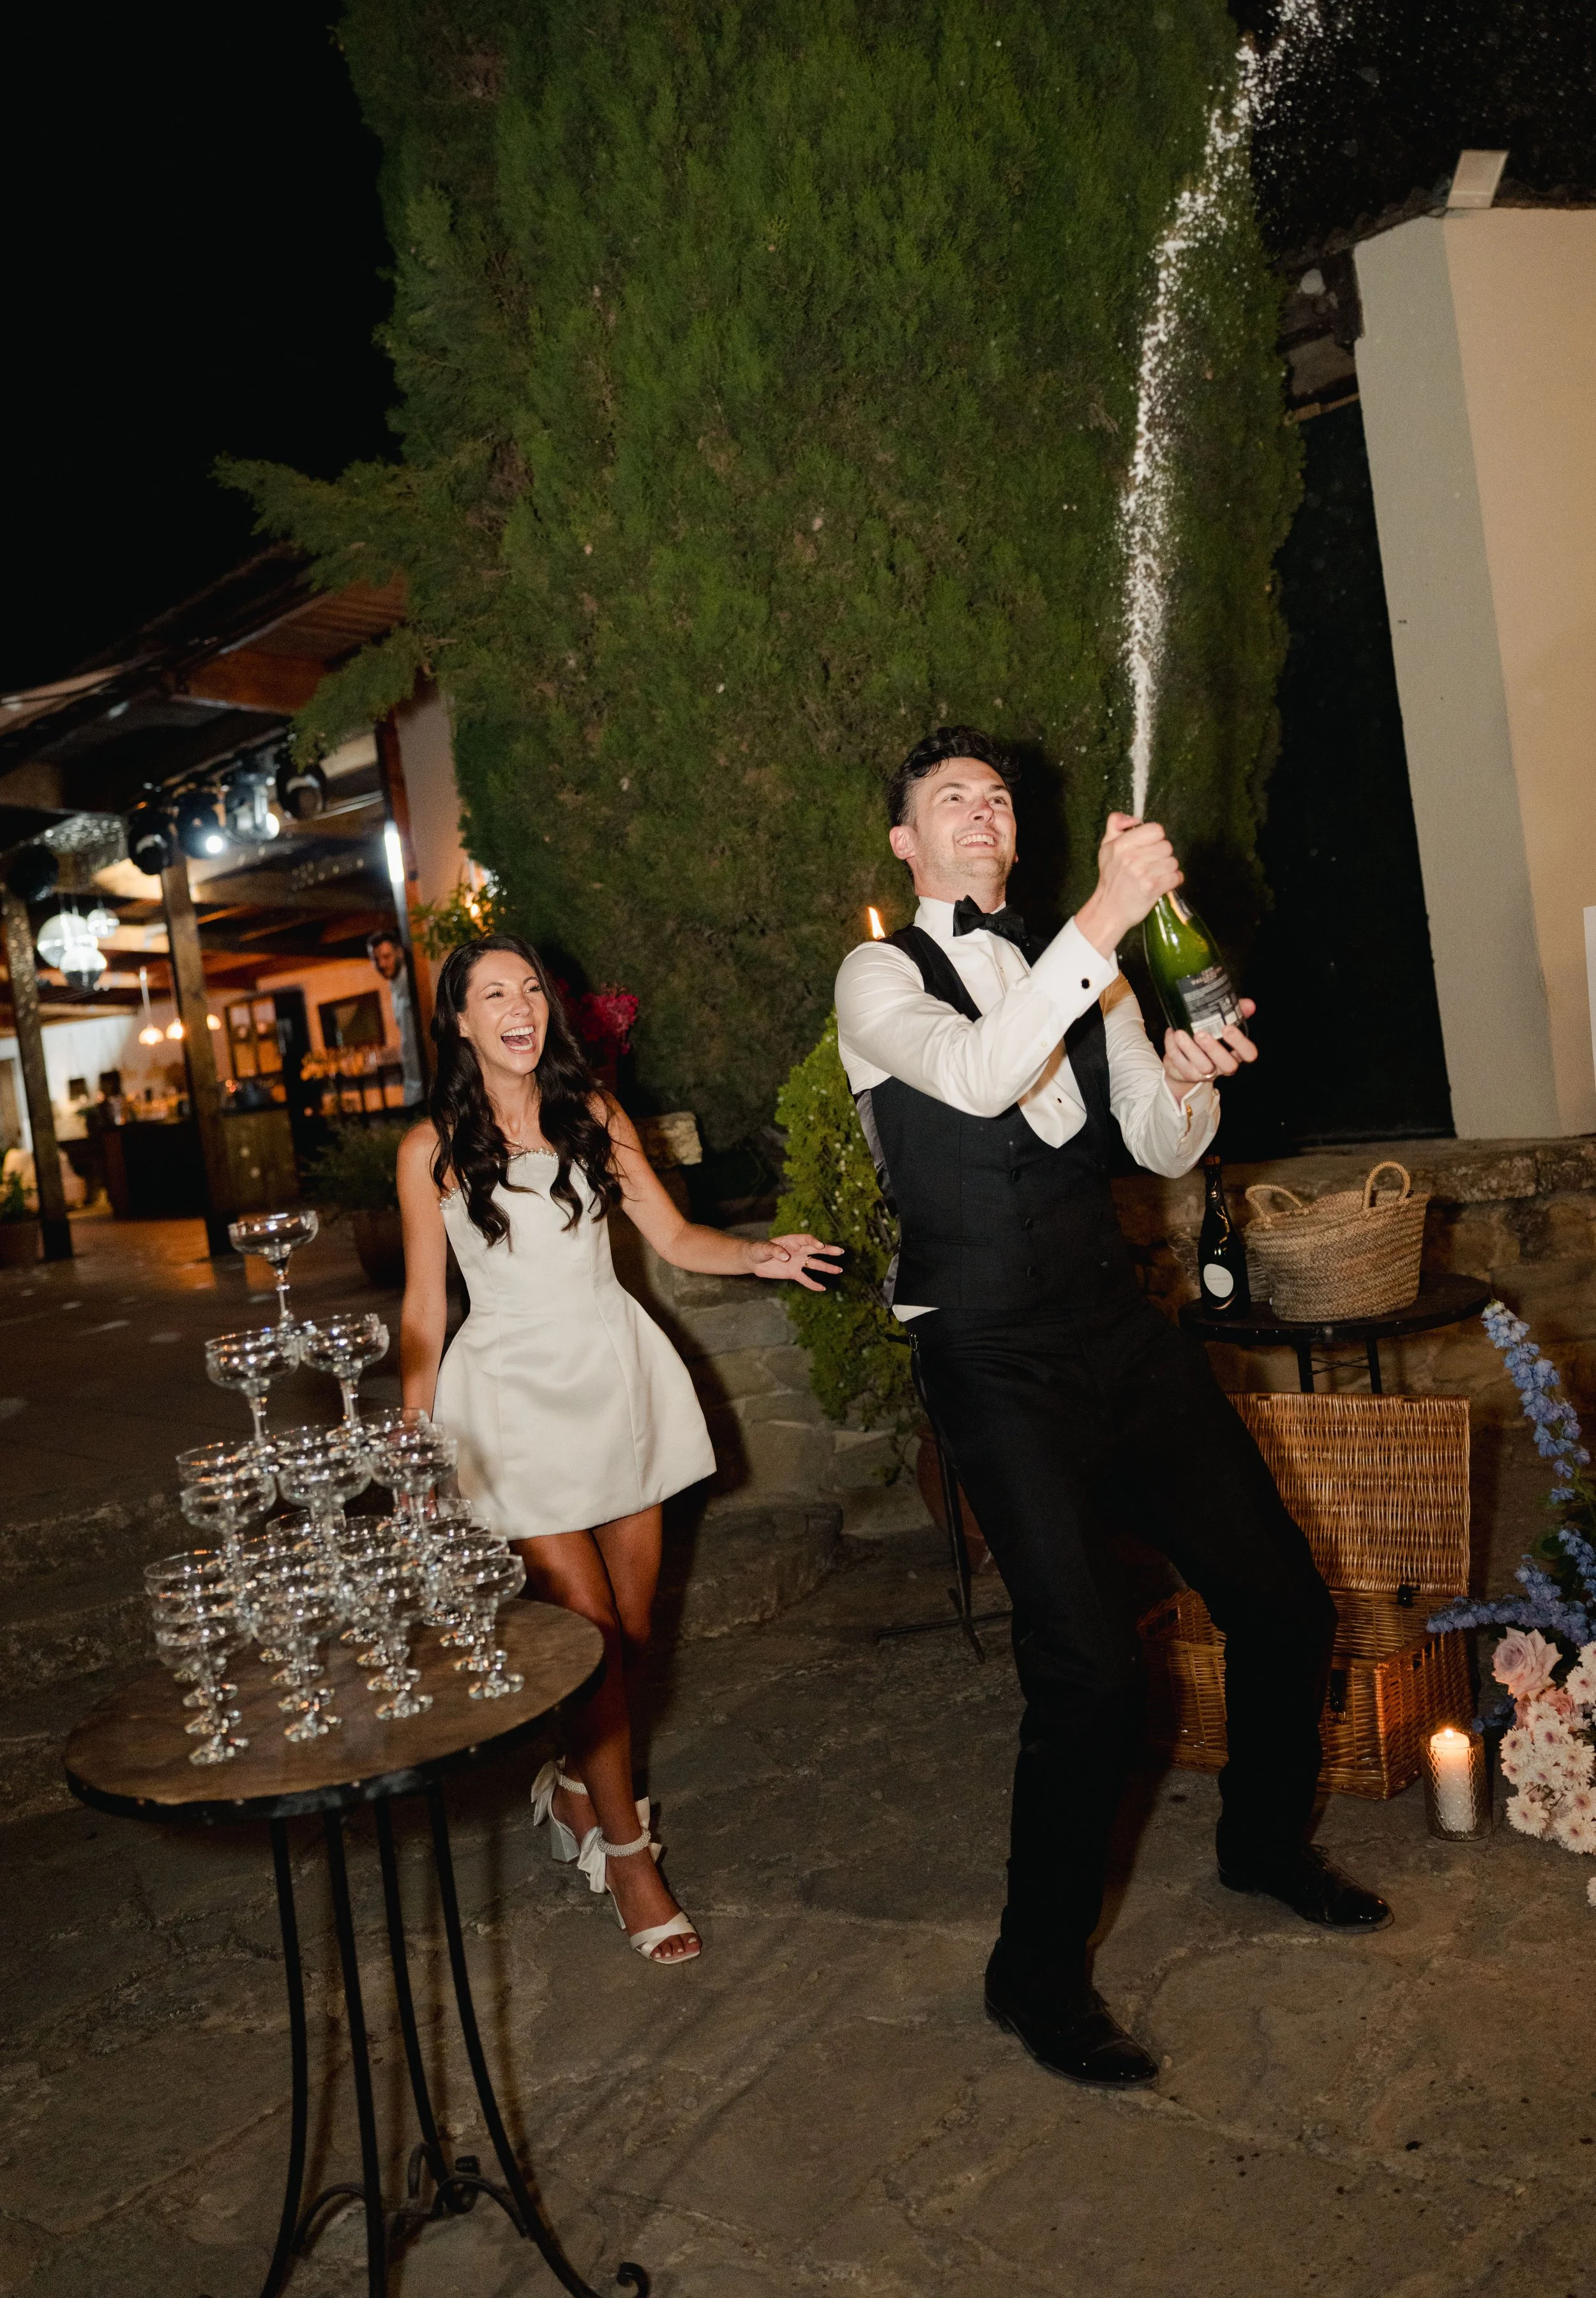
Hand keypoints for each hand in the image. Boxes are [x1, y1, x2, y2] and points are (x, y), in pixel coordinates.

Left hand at [746, 1234, 843, 1291]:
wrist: (754, 1260)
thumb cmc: (759, 1249)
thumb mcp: (764, 1248)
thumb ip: (775, 1250)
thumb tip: (786, 1257)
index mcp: (793, 1241)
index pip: (807, 1239)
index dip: (814, 1241)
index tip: (820, 1246)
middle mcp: (798, 1251)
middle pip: (816, 1250)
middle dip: (828, 1250)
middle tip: (840, 1251)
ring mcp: (797, 1262)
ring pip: (814, 1264)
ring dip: (826, 1267)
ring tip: (839, 1270)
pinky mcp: (793, 1273)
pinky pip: (805, 1279)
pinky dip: (813, 1284)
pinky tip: (822, 1288)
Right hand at [1075, 812, 1183, 955]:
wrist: (1109, 910)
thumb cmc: (1110, 877)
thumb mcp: (1106, 847)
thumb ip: (1115, 824)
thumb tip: (1134, 818)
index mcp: (1121, 845)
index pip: (1156, 830)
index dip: (1155, 838)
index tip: (1149, 847)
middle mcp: (1131, 857)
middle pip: (1167, 846)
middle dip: (1162, 855)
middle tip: (1151, 864)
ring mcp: (1143, 873)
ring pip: (1173, 862)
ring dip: (1168, 869)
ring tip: (1156, 875)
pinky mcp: (1153, 888)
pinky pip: (1176, 877)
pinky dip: (1173, 881)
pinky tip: (1162, 884)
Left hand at [1162, 1001, 1257, 1096]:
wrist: (1183, 1063)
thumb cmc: (1209, 1040)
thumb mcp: (1222, 1026)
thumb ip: (1235, 1013)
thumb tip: (1249, 1003)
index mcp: (1236, 1053)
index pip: (1249, 1054)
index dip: (1241, 1043)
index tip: (1227, 1028)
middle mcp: (1224, 1067)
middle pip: (1228, 1066)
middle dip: (1214, 1049)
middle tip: (1201, 1033)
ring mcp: (1205, 1073)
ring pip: (1203, 1067)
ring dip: (1190, 1049)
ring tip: (1180, 1033)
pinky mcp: (1187, 1074)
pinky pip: (1180, 1062)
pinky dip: (1173, 1047)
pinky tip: (1171, 1033)